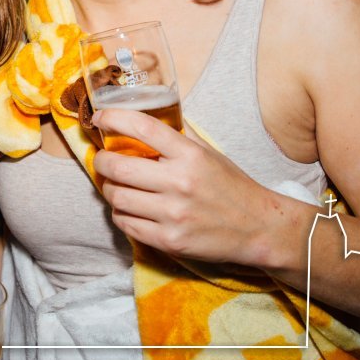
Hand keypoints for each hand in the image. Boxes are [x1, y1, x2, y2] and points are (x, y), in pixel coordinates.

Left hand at [90, 109, 302, 269]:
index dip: (113, 118)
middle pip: (118, 166)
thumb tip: (140, 124)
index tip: (100, 118)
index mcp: (190, 155)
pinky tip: (127, 209)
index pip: (142, 127)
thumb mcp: (208, 154)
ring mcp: (173, 214)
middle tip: (102, 159)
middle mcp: (180, 182)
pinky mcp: (170, 241)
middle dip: (101, 161)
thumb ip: (177, 139)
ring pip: (117, 197)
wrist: (259, 228)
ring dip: (109, 189)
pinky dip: (120, 214)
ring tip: (115, 186)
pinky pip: (126, 224)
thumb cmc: (231, 187)